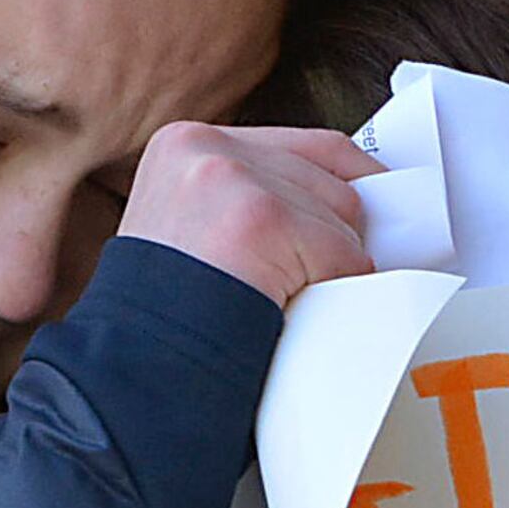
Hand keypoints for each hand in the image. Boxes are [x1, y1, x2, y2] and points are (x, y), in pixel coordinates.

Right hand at [114, 122, 378, 305]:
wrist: (141, 362)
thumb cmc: (170, 310)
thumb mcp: (194, 227)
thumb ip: (253, 199)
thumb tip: (343, 210)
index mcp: (185, 145)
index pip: (303, 145)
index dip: (348, 182)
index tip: (367, 212)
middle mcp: (203, 148)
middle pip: (331, 178)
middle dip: (333, 234)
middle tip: (302, 278)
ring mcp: (229, 176)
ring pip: (341, 213)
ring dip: (327, 266)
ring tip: (275, 295)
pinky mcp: (259, 217)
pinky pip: (341, 252)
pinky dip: (330, 288)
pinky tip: (284, 306)